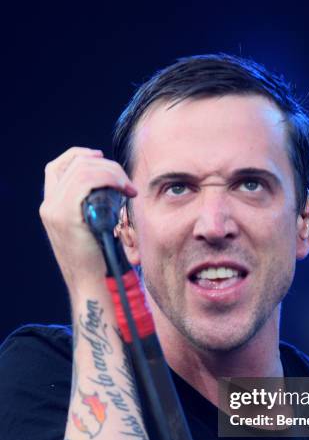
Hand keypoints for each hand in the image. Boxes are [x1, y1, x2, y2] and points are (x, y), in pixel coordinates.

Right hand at [39, 147, 136, 296]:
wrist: (90, 283)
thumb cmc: (97, 259)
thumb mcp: (90, 228)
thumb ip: (89, 207)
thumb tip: (109, 186)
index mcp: (51, 206)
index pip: (56, 167)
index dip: (79, 155)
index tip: (102, 158)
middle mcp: (48, 205)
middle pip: (74, 164)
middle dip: (106, 165)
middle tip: (127, 184)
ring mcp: (54, 209)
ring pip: (83, 169)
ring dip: (112, 172)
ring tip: (128, 189)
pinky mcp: (65, 215)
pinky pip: (87, 181)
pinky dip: (109, 178)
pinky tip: (123, 190)